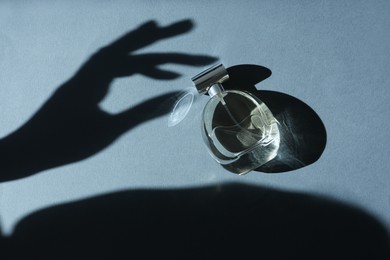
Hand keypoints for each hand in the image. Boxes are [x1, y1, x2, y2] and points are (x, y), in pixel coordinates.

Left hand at [0, 19, 216, 180]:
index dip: (159, 48)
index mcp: (94, 78)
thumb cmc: (67, 143)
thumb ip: (143, 112)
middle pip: (128, 48)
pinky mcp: (82, 88)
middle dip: (156, 38)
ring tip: (169, 62)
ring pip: (119, 58)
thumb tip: (173, 99)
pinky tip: (140, 74)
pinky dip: (130, 70)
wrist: (28, 151)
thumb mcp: (111, 129)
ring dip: (144, 56)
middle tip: (185, 27)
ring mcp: (84, 78)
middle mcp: (89, 71)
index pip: (134, 56)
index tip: (181, 46)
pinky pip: (111, 71)